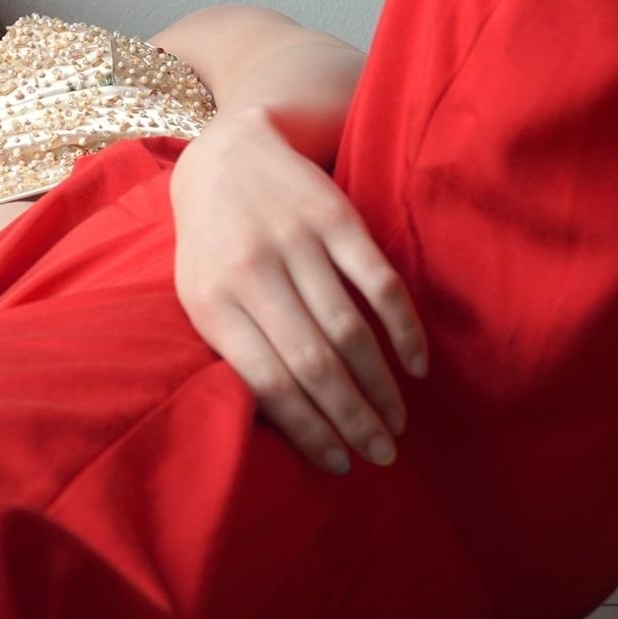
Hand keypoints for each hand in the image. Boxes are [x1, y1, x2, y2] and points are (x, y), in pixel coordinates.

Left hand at [168, 107, 427, 473]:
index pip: (267, 383)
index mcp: (213, 305)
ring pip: (348, 329)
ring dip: (380, 385)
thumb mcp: (202, 298)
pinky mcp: (334, 217)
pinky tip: (415, 365)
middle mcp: (252, 273)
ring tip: (397, 422)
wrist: (227, 154)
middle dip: (352, 418)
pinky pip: (378, 282)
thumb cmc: (215, 245)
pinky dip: (403, 329)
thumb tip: (287, 424)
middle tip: (381, 454)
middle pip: (313, 364)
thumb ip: (234, 350)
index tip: (339, 463)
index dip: (309, 429)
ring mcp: (295, 242)